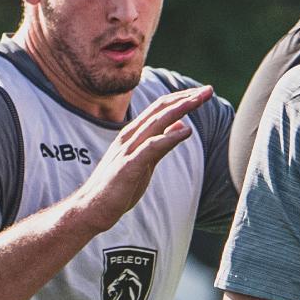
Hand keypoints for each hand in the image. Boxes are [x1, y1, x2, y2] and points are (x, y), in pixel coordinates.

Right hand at [71, 86, 211, 233]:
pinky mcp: (128, 166)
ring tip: (200, 100)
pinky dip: (169, 137)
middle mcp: (129, 137)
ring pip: (157, 122)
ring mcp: (128, 150)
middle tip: (208, 90)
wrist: (91, 209)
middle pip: (160, 109)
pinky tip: (186, 130)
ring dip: (180, 109)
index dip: (182, 98)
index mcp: (133, 134)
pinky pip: (151, 147)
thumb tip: (181, 126)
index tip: (202, 92)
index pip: (160, 108)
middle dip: (186, 98)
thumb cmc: (117, 186)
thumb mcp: (145, 162)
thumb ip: (161, 144)